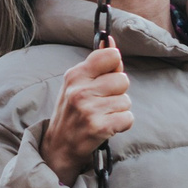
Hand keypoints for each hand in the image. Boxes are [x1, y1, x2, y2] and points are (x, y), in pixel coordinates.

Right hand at [41, 44, 132, 182]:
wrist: (58, 147)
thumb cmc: (72, 112)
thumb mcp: (77, 84)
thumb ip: (97, 64)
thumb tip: (111, 40)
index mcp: (75, 75)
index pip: (111, 56)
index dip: (115, 68)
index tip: (106, 79)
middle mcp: (80, 90)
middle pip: (123, 79)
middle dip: (118, 93)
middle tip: (102, 103)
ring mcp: (88, 109)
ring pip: (126, 101)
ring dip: (119, 111)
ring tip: (103, 116)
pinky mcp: (98, 128)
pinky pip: (128, 118)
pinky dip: (122, 124)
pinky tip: (108, 127)